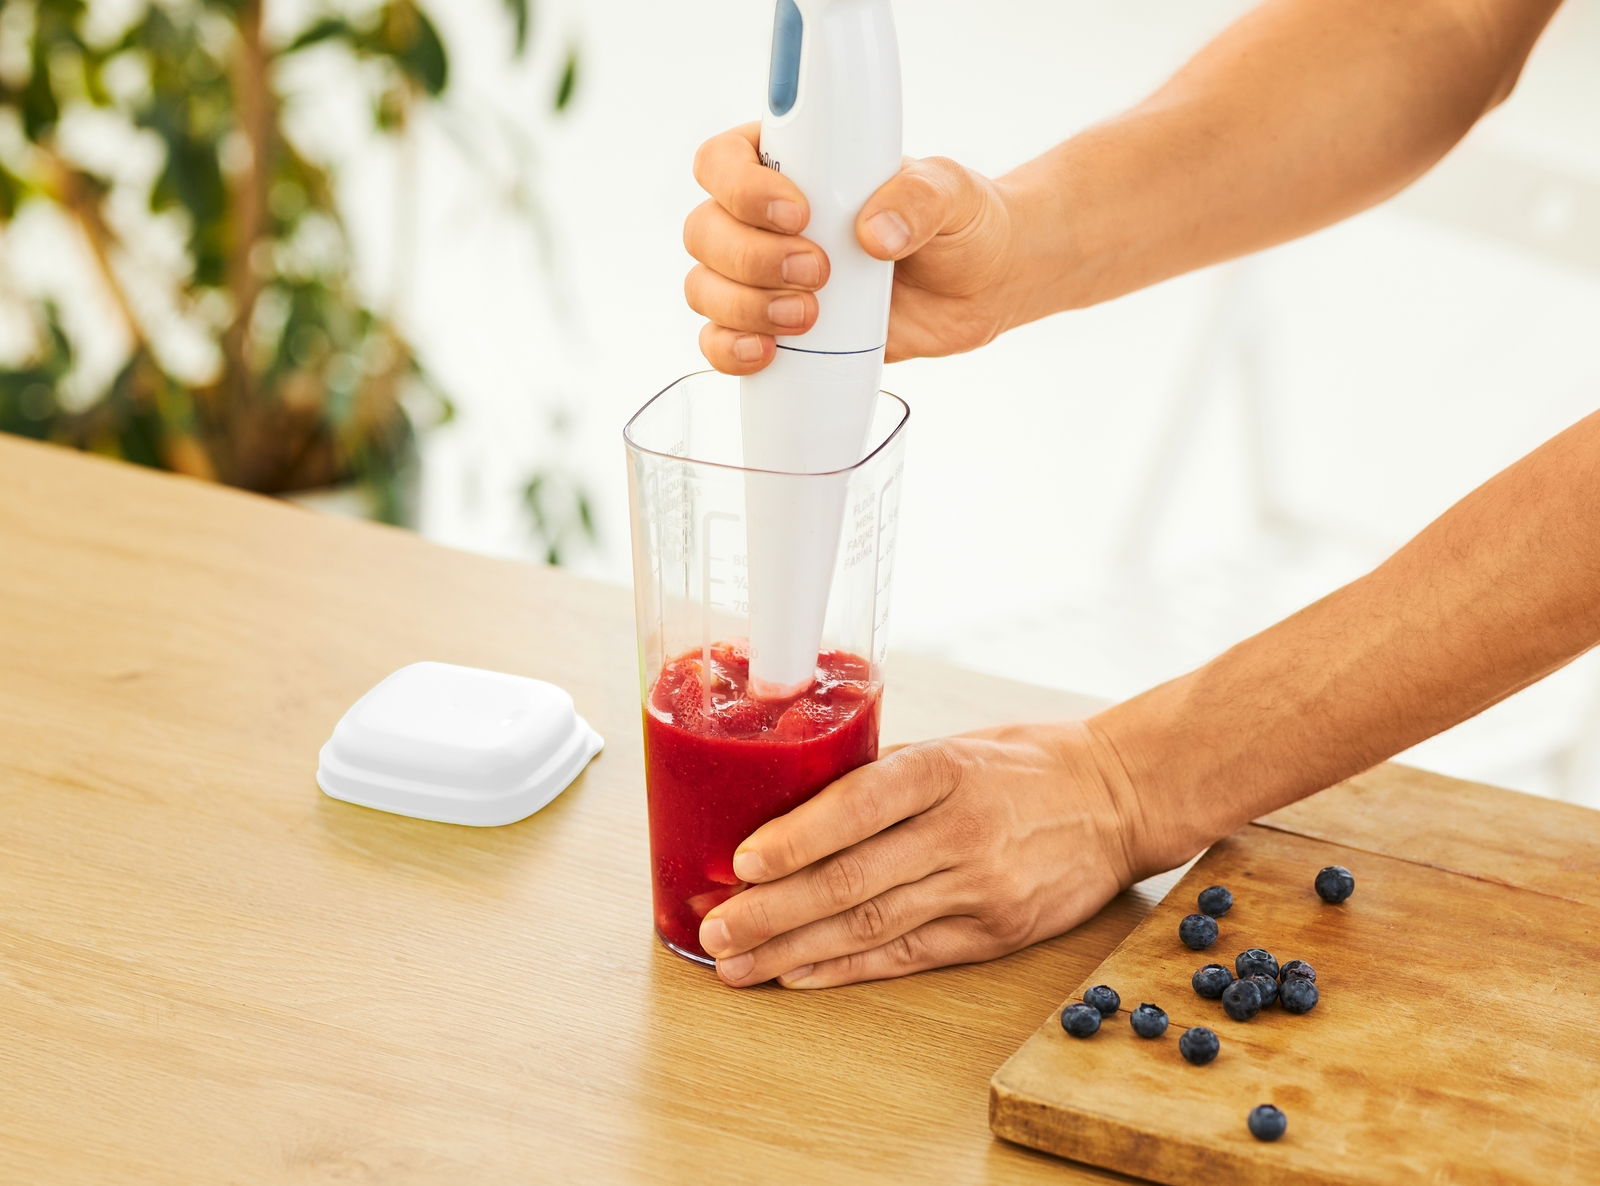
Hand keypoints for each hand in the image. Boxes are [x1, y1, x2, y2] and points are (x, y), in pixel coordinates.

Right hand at [683, 123, 1022, 374]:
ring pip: (706, 288)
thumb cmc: (957, 223)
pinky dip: (732, 349)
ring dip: (746, 306)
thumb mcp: (951, 192)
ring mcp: (763, 277)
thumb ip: (919, 198)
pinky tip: (770, 352)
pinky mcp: (774, 329)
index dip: (741, 187)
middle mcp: (763, 219)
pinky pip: (721, 341)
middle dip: (751, 258)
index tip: (797, 213)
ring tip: (811, 316)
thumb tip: (877, 234)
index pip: (724, 160)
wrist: (979, 287)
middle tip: (818, 271)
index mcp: (792, 163)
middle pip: (704, 230)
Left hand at [696, 721, 1154, 988]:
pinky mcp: (994, 933)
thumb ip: (882, 775)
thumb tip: (792, 804)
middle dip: (772, 910)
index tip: (739, 863)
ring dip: (793, 950)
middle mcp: (959, 831)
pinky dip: (845, 968)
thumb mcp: (954, 744)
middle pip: (852, 879)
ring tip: (737, 964)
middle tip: (716, 929)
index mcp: (943, 769)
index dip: (795, 839)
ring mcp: (979, 889)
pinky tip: (798, 975)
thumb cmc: (1025, 763)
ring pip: (869, 927)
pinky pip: (906, 956)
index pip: (858, 805)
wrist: (1120, 799)